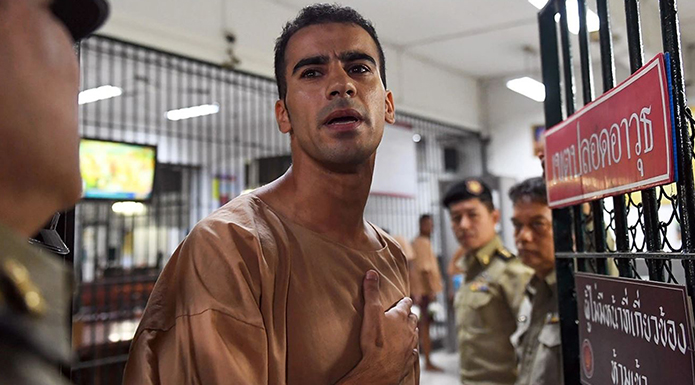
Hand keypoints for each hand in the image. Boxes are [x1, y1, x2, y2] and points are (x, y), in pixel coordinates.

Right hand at [337, 270, 418, 384]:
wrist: (380, 369)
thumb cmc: (375, 340)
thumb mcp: (371, 312)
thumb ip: (371, 292)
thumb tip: (372, 272)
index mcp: (401, 317)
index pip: (406, 304)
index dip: (405, 301)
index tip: (405, 299)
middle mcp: (409, 330)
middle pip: (413, 319)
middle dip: (410, 315)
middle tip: (406, 314)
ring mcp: (411, 345)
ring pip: (415, 334)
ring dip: (412, 330)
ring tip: (408, 330)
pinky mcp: (409, 359)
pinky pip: (413, 352)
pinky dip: (411, 348)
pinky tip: (409, 350)